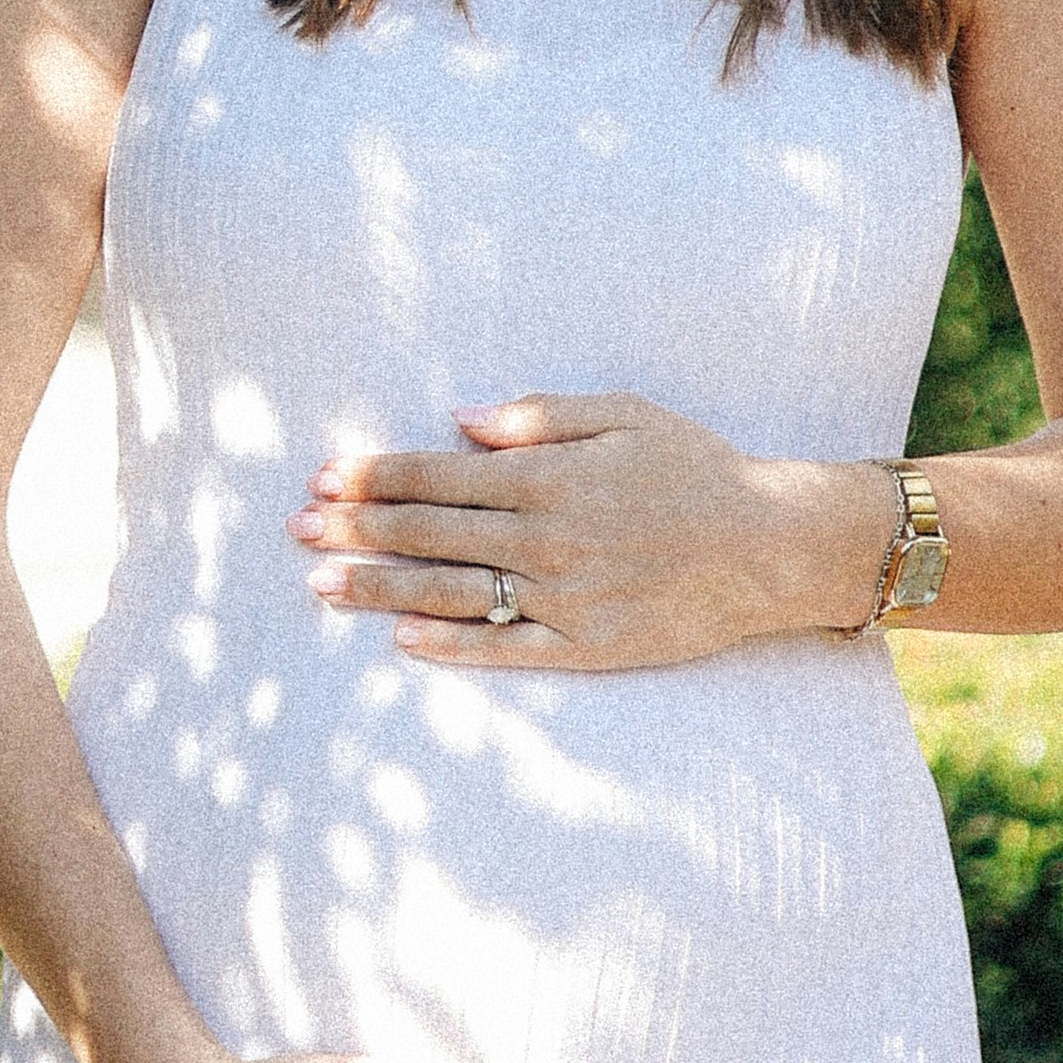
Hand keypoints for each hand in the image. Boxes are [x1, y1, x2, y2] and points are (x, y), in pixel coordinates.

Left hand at [295, 395, 882, 671]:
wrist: (768, 545)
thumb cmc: (695, 467)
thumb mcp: (621, 413)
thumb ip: (535, 416)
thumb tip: (458, 419)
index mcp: (548, 477)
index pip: (437, 475)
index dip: (374, 476)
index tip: (323, 477)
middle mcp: (545, 539)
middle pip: (429, 532)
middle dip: (354, 529)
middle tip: (294, 530)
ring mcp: (562, 598)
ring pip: (450, 592)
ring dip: (380, 588)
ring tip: (320, 587)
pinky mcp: (584, 646)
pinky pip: (503, 649)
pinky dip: (448, 644)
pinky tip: (400, 639)